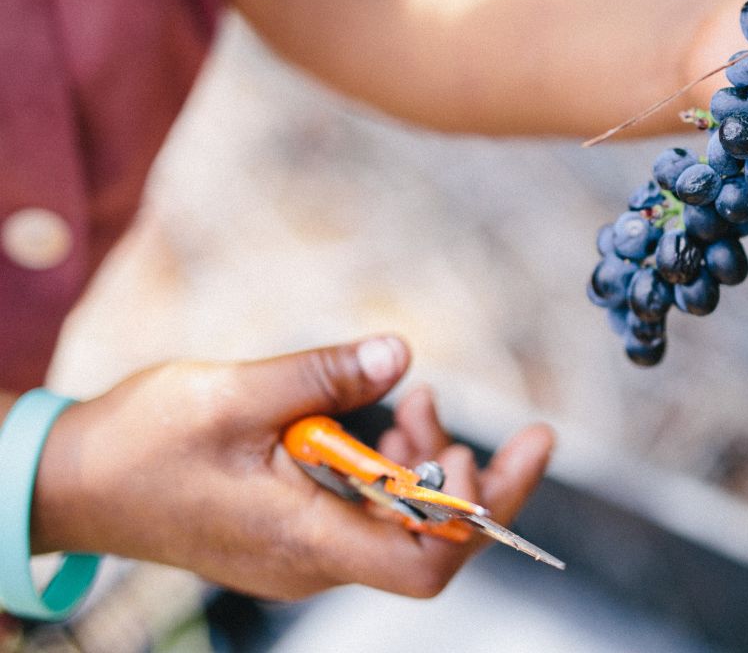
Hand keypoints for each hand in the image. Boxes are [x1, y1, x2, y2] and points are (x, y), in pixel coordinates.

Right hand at [32, 337, 553, 600]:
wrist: (67, 482)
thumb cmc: (138, 445)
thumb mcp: (236, 394)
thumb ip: (325, 376)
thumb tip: (400, 353)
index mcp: (305, 538)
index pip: (425, 563)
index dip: (482, 514)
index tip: (510, 454)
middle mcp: (311, 560)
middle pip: (424, 541)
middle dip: (462, 477)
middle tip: (474, 419)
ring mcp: (299, 552)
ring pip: (392, 523)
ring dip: (418, 463)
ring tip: (413, 402)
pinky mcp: (287, 533)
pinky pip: (359, 513)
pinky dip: (381, 468)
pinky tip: (380, 418)